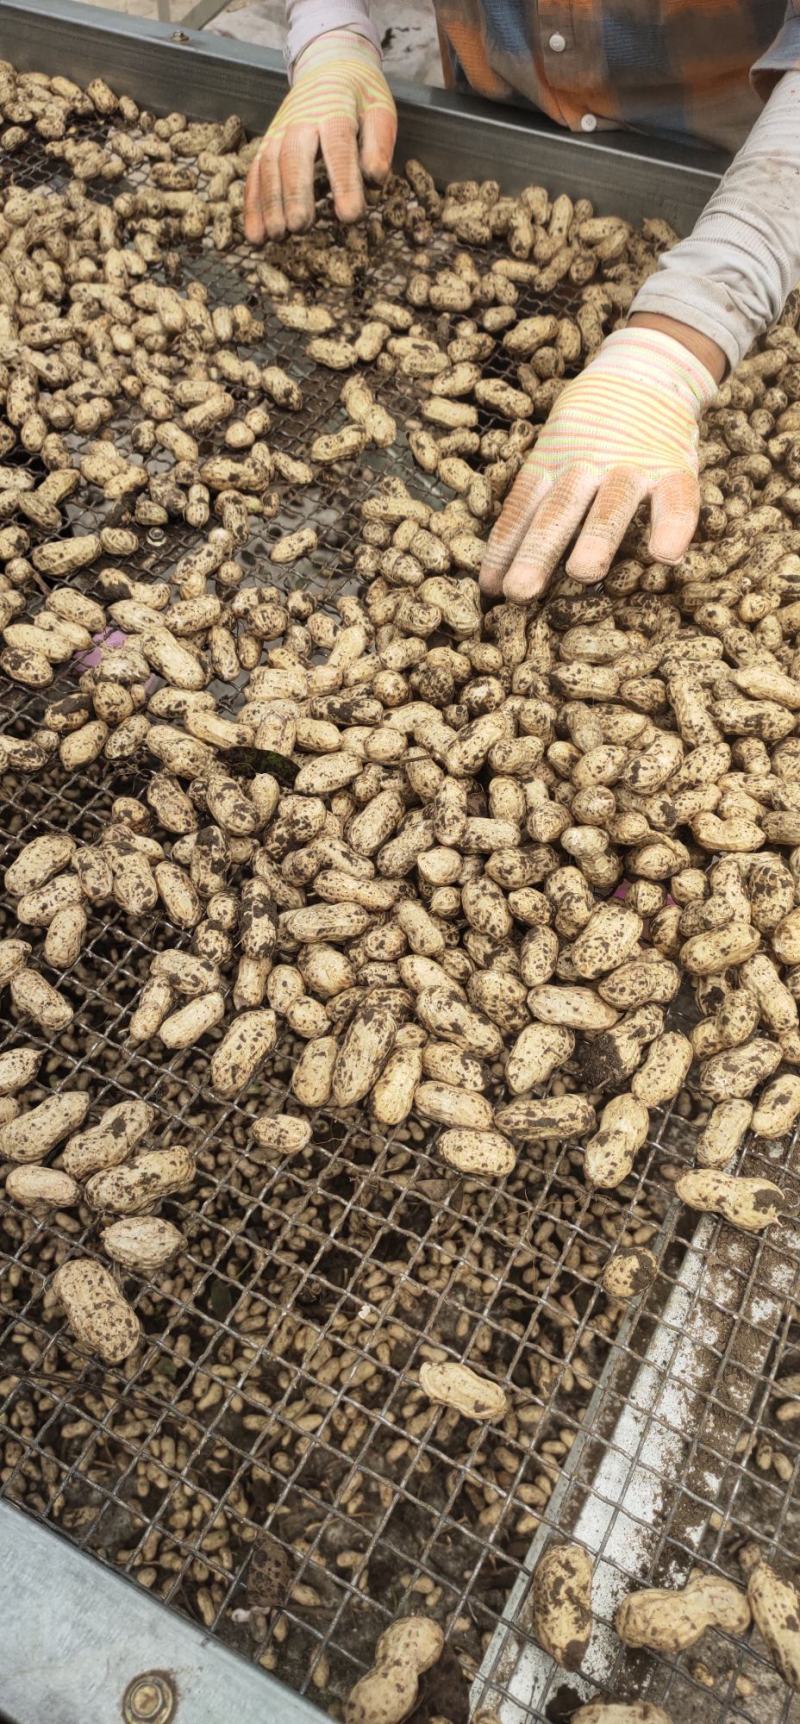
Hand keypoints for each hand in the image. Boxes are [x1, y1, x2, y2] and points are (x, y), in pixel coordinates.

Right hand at [244, 30, 396, 242]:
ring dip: (269, 203)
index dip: (343, 180)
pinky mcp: (267, 144)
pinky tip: (256, 235)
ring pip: (269, 166)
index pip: (338, 145)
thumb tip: (375, 178)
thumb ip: (379, 143)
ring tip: (276, 236)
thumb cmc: (359, 97)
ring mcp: (279, 131)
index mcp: (334, 109)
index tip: (350, 216)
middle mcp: (301, 120)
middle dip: (295, 193)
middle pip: (294, 156)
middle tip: (299, 227)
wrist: (328, 65)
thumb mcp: (379, 110)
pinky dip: (252, 206)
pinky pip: (255, 175)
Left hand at [479, 326, 719, 603]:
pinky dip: (673, 524)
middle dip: (538, 550)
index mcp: (550, 461)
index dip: (505, 547)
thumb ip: (538, 498)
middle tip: (520, 590)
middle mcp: (585, 463)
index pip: (522, 507)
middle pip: (558, 509)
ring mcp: (631, 464)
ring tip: (584, 572)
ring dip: (597, 537)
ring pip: (611, 503)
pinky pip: (676, 498)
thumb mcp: (556, 449)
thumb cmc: (591, 428)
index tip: (491, 587)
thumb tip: (498, 571)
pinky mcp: (673, 465)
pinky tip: (666, 555)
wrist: (645, 368)